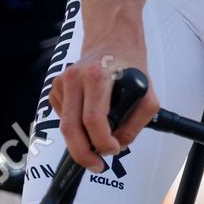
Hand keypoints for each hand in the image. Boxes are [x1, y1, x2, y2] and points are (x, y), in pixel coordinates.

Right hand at [49, 46, 158, 171]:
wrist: (112, 39)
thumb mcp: (147, 94)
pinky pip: (62, 116)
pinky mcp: (56, 87)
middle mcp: (75, 77)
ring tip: (97, 143)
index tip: (113, 149)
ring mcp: (62, 81)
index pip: (93, 120)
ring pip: (64, 125)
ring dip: (79, 141)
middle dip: (83, 153)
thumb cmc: (130, 65)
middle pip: (71, 128)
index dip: (102, 142)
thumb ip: (136, 123)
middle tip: (96, 165)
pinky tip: (88, 118)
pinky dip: (74, 126)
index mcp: (97, 76)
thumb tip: (118, 144)